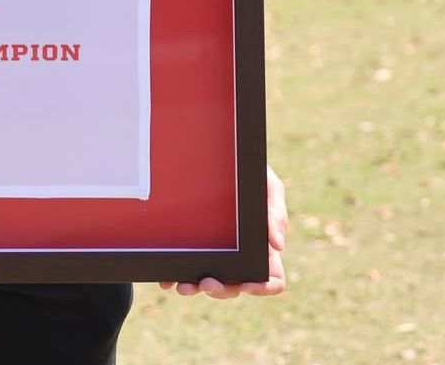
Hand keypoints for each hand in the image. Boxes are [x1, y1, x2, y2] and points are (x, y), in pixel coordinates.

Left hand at [159, 164, 287, 297]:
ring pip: (211, 281)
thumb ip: (275, 212)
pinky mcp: (197, 243)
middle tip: (206, 282)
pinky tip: (166, 279)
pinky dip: (177, 276)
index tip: (247, 285)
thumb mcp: (269, 186)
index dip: (262, 287)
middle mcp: (241, 256)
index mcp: (264, 248)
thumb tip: (278, 245)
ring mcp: (218, 252)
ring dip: (197, 288)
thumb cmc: (253, 173)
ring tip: (183, 286)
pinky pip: (187, 266)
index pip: (271, 279)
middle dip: (222, 290)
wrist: (224, 153)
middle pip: (236, 285)